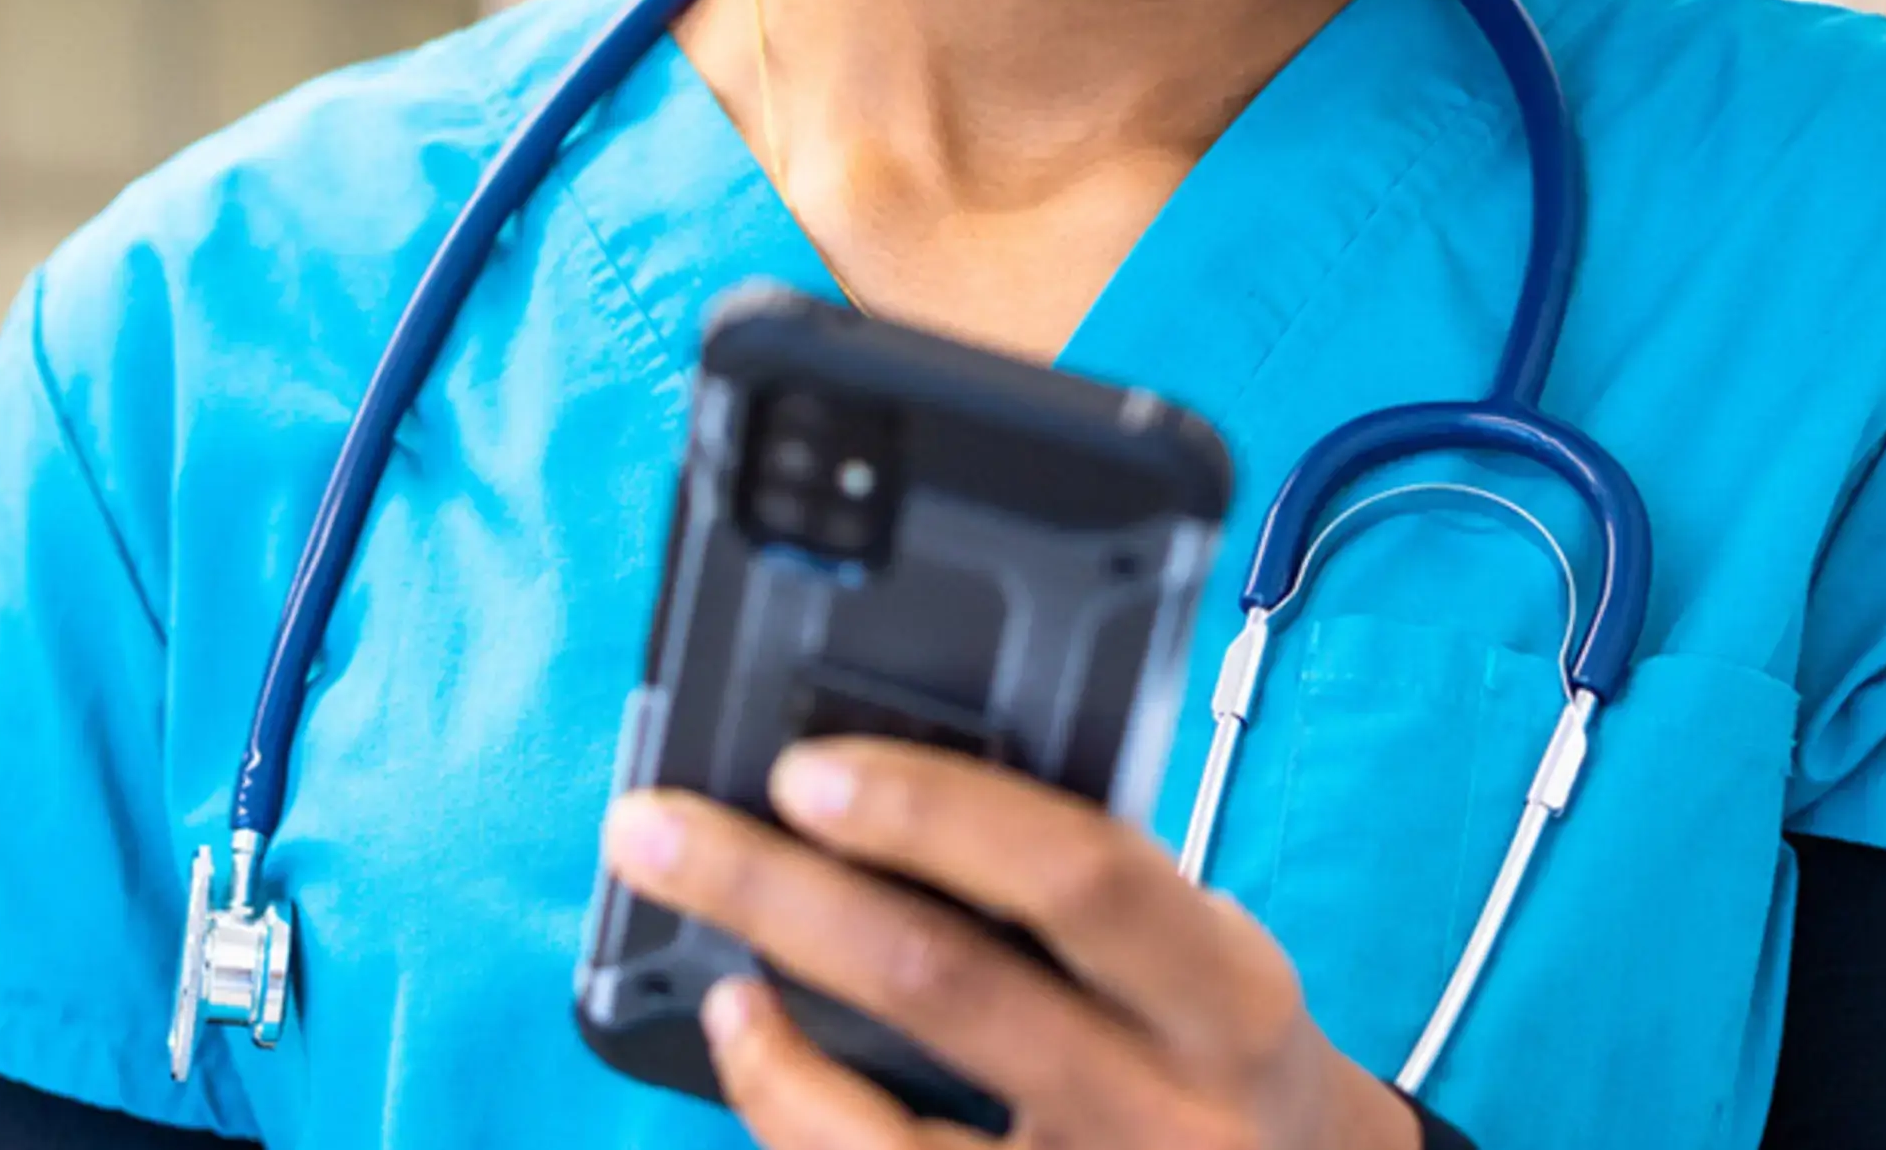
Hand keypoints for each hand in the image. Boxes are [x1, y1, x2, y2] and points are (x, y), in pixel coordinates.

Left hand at [601, 739, 1415, 1149]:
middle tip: (659, 829)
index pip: (1081, 876)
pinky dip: (786, 1106)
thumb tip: (867, 787)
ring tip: (703, 960)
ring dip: (759, 1038)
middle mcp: (1167, 1108)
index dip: (932, 814)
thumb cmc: (1206, 1036)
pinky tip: (751, 1043)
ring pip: (881, 1131)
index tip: (804, 771)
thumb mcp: (1196, 949)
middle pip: (946, 984)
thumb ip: (1077, 885)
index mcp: (1226, 992)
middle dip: (776, 891)